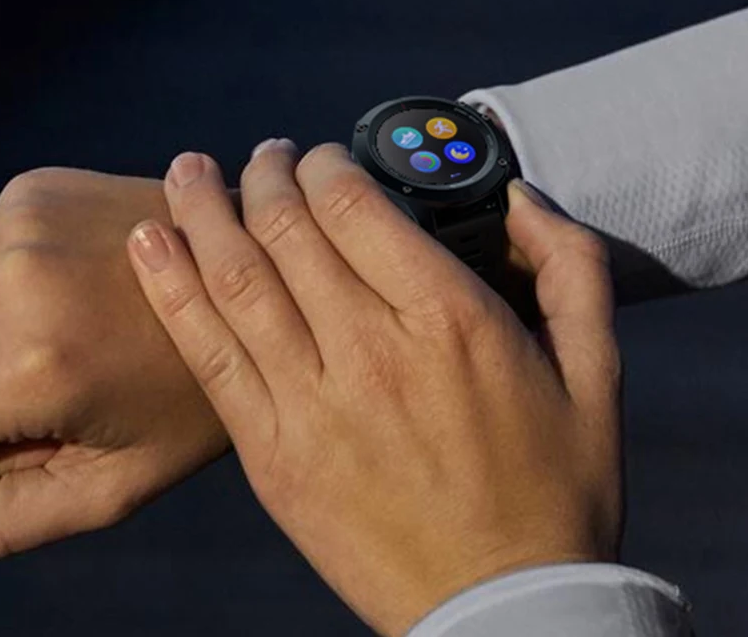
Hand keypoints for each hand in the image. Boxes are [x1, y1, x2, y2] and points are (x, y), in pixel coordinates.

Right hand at [0, 168, 231, 558]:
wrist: (264, 276)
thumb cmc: (194, 396)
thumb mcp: (111, 482)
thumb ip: (2, 516)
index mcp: (32, 362)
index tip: (38, 430)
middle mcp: (15, 276)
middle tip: (66, 387)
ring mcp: (22, 220)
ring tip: (72, 342)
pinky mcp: (34, 189)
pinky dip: (4, 287)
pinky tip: (72, 296)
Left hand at [127, 142, 622, 636]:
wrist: (505, 607)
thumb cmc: (557, 485)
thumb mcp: (598, 368)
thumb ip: (570, 265)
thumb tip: (522, 199)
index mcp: (450, 319)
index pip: (354, 206)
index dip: (326, 165)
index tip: (323, 158)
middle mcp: (372, 350)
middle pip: (287, 229)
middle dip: (266, 175)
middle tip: (264, 155)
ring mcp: (312, 405)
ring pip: (236, 279)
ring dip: (203, 211)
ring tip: (188, 169)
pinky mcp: (272, 455)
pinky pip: (208, 355)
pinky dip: (172, 290)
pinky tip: (150, 241)